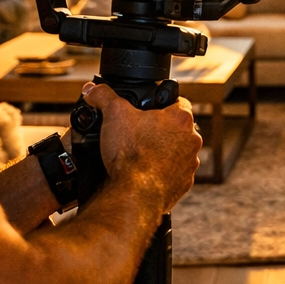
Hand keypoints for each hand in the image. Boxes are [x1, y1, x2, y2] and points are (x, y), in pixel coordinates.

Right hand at [81, 83, 200, 213]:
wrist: (134, 193)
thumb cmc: (131, 154)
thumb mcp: (113, 115)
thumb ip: (104, 97)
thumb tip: (93, 90)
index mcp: (181, 119)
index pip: (177, 102)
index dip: (161, 103)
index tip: (148, 110)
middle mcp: (192, 140)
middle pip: (176, 128)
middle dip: (160, 129)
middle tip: (140, 133)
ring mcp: (190, 164)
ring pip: (177, 151)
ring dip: (163, 152)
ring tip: (141, 154)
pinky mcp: (183, 184)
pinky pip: (174, 173)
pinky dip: (161, 173)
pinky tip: (144, 173)